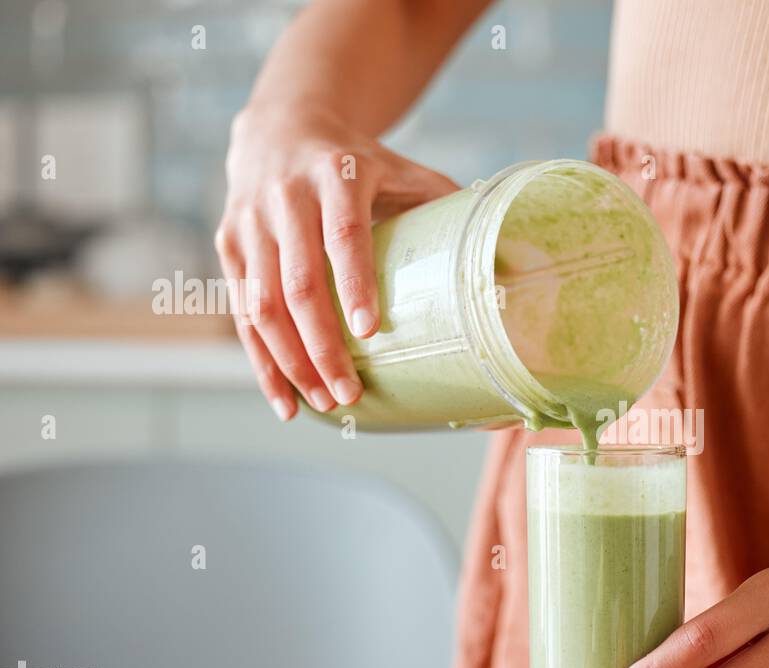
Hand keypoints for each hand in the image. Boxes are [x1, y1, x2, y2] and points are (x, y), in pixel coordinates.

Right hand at [215, 103, 457, 419]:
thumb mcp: (402, 168)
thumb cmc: (359, 162)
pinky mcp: (227, 244)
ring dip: (290, 362)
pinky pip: (241, 311)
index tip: (369, 333)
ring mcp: (250, 221)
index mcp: (337, 175)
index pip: (343, 235)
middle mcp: (286, 196)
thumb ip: (444, 203)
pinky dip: (260, 360)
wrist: (280, 126)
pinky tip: (283, 398)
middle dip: (321, 346)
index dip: (354, 283)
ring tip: (323, 404)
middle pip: (297, 283)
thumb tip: (505, 255)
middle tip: (348, 393)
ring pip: (261, 304)